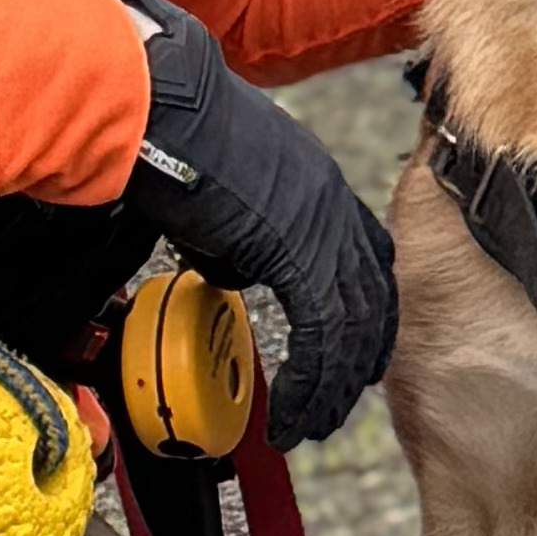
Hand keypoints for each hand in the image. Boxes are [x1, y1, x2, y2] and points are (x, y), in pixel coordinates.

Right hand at [128, 4, 396, 447]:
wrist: (164, 111)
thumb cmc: (175, 135)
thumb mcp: (224, 192)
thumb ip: (242, 233)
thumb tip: (235, 269)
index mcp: (321, 185)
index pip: (370, 260)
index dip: (367, 312)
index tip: (357, 350)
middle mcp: (335, 206)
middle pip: (373, 299)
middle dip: (360, 359)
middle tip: (342, 403)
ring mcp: (324, 230)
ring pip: (354, 327)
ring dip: (335, 385)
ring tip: (313, 424)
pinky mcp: (300, 257)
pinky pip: (322, 337)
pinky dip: (311, 383)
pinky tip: (295, 410)